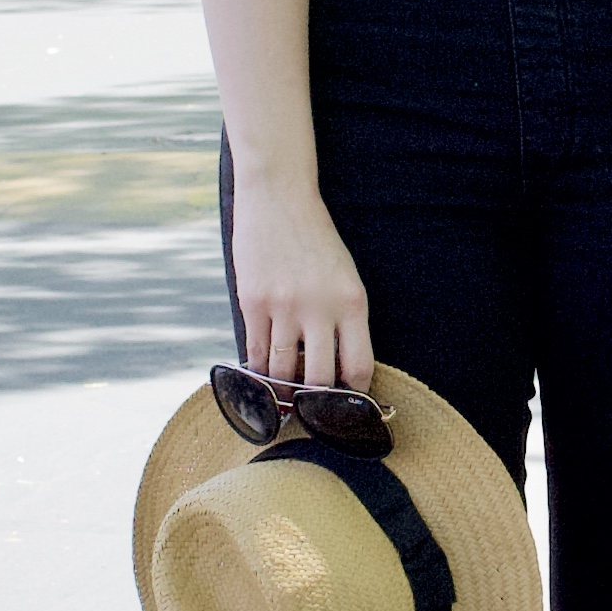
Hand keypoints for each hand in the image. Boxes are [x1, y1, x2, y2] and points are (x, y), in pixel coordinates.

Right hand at [228, 176, 373, 389]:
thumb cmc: (316, 240)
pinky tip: (260, 375)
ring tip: (282, 397)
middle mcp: (320, 307)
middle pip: (319, 380)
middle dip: (314, 403)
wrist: (279, 198)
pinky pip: (255, 352)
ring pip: (282, 372)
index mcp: (352, 302)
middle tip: (309, 412)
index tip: (344, 404)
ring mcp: (284, 306)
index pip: (359, 367)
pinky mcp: (252, 301)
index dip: (352, 395)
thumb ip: (343, 319)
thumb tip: (337, 368)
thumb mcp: (345, 276)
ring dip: (282, 391)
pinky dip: (258, 369)